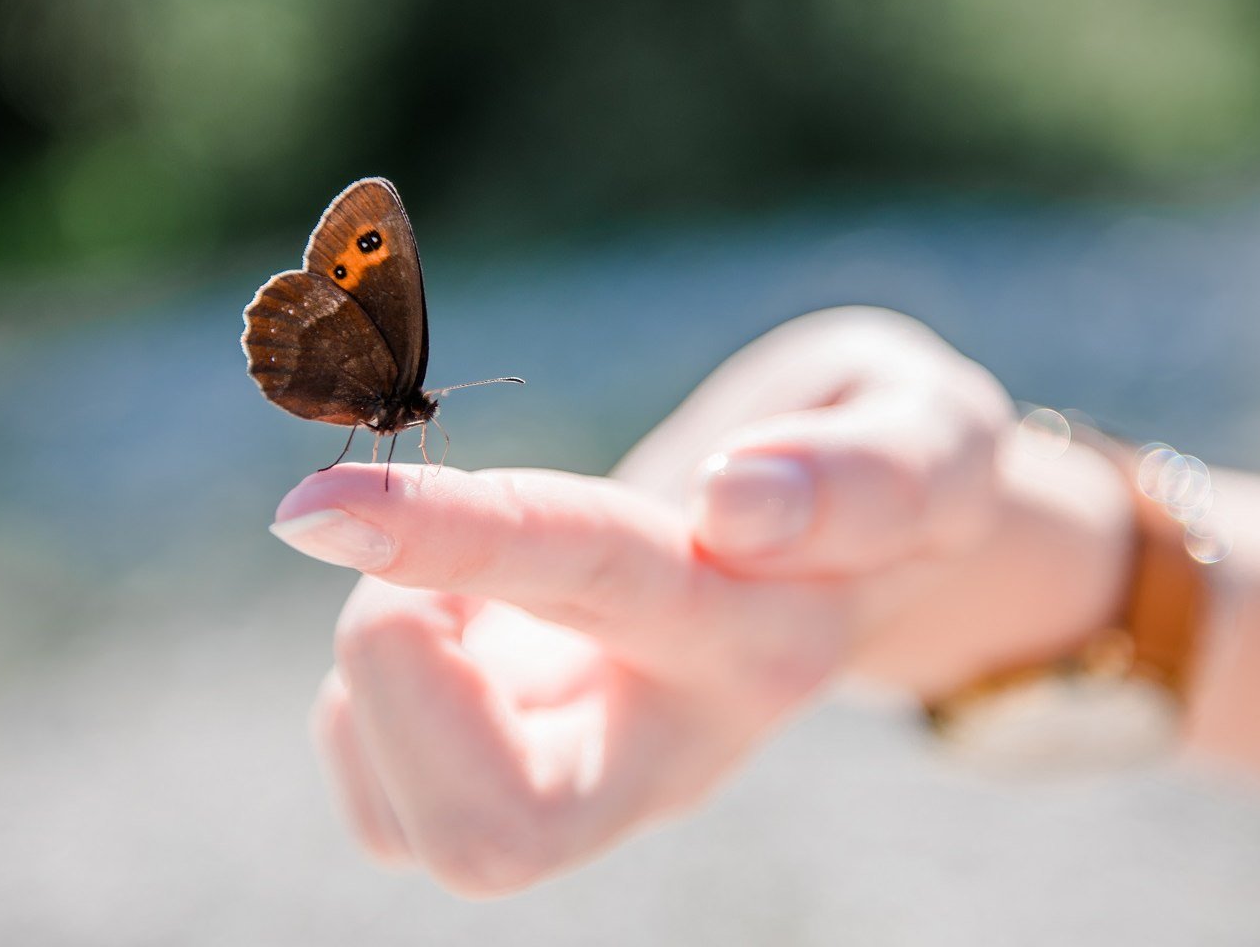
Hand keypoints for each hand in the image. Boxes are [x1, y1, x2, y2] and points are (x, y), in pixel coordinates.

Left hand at [280, 307, 1127, 895]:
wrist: (870, 556)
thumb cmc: (879, 463)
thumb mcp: (931, 428)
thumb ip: (873, 471)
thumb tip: (738, 502)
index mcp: (765, 630)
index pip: (599, 578)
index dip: (462, 539)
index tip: (328, 507)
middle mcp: (674, 738)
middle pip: (499, 830)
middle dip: (381, 675)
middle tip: (378, 525)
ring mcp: (600, 788)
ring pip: (423, 830)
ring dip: (377, 676)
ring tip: (456, 577)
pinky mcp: (531, 801)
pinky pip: (389, 807)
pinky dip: (370, 708)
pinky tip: (455, 638)